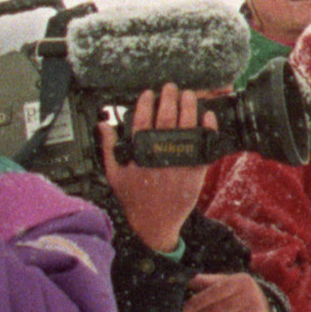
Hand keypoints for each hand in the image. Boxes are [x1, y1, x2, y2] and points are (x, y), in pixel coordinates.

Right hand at [99, 86, 218, 250]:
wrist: (155, 224)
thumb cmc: (134, 199)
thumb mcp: (114, 174)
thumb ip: (108, 147)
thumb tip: (103, 125)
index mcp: (139, 154)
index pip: (141, 121)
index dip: (145, 104)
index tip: (148, 93)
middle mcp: (159, 156)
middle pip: (166, 119)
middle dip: (169, 99)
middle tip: (171, 88)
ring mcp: (179, 163)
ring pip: (186, 128)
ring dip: (188, 107)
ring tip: (189, 95)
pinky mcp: (195, 172)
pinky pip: (204, 146)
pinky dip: (207, 130)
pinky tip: (207, 117)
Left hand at [181, 272, 272, 311]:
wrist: (266, 309)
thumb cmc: (238, 295)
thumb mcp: (226, 283)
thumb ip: (207, 282)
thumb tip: (186, 281)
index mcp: (242, 282)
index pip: (216, 291)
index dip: (199, 301)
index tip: (185, 310)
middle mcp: (252, 297)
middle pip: (218, 310)